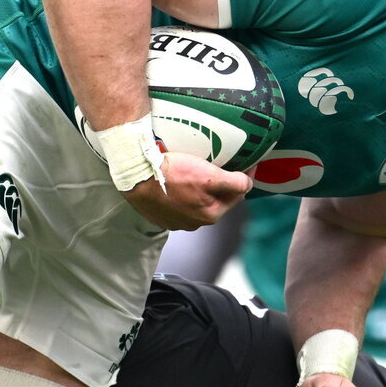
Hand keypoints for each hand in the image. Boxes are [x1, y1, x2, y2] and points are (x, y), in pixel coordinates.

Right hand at [125, 153, 252, 230]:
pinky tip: (178, 180)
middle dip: (222, 184)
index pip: (237, 195)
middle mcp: (195, 222)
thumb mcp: (210, 176)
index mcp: (211, 214)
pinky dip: (183, 191)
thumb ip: (235, 183)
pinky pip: (179, 202)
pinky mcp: (160, 214)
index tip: (247, 164)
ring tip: (198, 171)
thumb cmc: (173, 176)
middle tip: (224, 165)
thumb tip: (248, 184)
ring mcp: (176, 220)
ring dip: (201, 188)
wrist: (137, 176)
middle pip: (217, 199)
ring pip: (197, 201)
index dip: (244, 177)